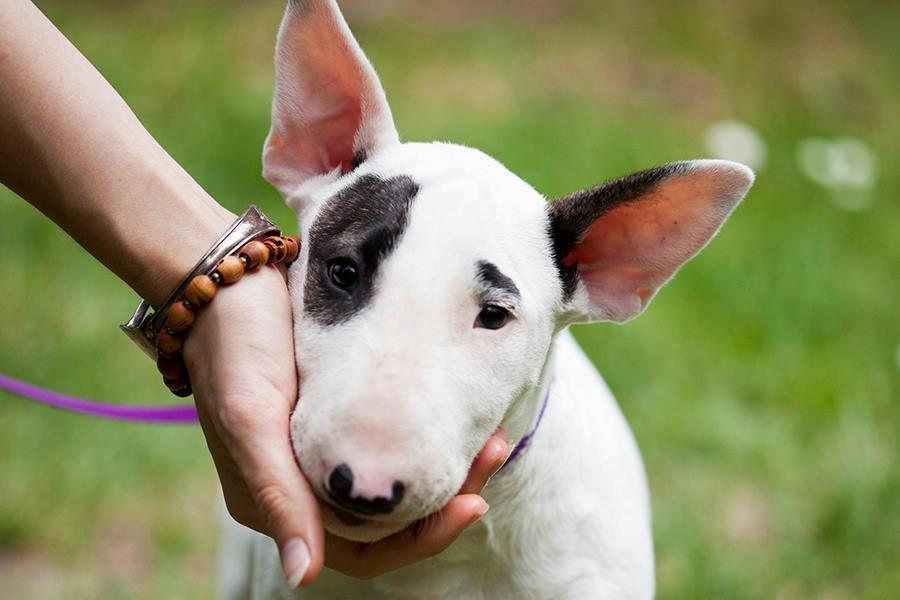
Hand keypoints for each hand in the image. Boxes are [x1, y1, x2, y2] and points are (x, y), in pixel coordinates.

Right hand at [184, 265, 509, 586]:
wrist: (226, 276)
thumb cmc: (233, 345)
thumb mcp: (250, 418)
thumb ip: (278, 496)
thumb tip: (302, 576)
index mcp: (276, 501)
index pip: (364, 552)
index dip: (421, 539)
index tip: (474, 504)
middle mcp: (301, 485)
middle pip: (388, 519)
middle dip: (446, 497)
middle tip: (495, 452)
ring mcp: (320, 449)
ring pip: (393, 481)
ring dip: (443, 464)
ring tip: (491, 436)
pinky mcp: (335, 412)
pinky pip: (388, 442)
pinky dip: (422, 435)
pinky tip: (455, 416)